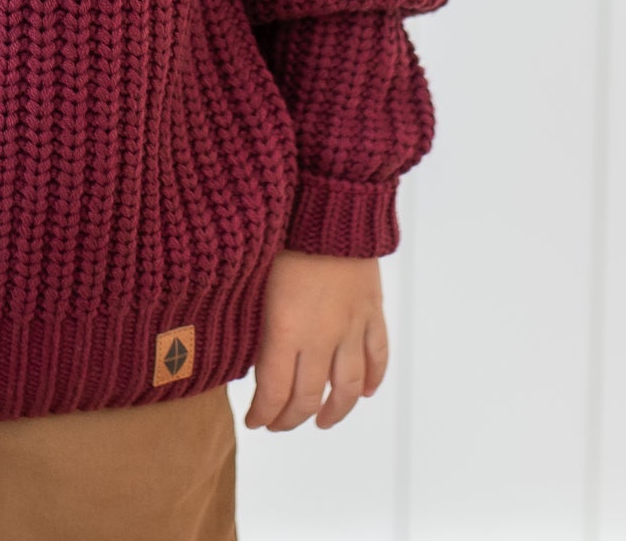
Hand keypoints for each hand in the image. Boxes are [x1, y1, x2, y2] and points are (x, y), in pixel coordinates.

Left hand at [242, 247, 387, 430]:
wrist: (330, 200)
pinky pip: (378, 355)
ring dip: (334, 410)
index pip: (274, 392)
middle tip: (279, 424)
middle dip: (291, 418)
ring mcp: (351, 325)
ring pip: (347, 386)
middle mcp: (321, 336)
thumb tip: (247, 350)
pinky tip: (364, 392)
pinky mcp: (372, 310)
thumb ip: (254, 318)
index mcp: (286, 329)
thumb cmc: (281, 229)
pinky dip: (373, 379)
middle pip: (308, 397)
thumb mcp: (253, 276)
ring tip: (322, 420)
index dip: (264, 414)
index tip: (254, 421)